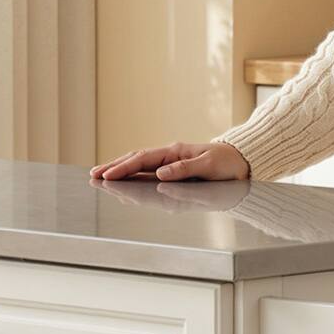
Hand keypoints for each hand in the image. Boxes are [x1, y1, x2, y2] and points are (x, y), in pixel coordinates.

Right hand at [89, 140, 250, 182]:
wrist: (240, 162)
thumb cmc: (226, 164)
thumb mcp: (208, 165)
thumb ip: (184, 169)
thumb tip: (160, 173)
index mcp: (174, 151)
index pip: (142, 159)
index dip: (123, 167)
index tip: (107, 175)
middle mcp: (168, 156)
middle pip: (135, 160)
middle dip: (113, 167)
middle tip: (93, 175)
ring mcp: (169, 163)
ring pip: (139, 165)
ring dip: (120, 170)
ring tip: (101, 177)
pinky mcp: (172, 171)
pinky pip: (148, 173)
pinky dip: (133, 175)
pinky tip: (123, 182)